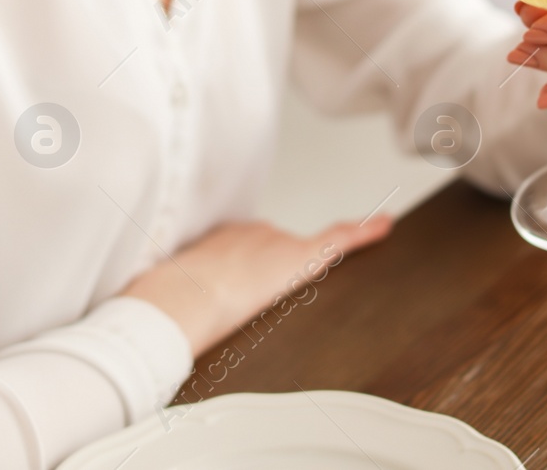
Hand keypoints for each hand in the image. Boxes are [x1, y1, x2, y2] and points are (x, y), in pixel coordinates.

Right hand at [119, 216, 391, 356]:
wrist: (179, 301)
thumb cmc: (167, 304)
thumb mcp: (168, 296)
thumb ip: (179, 297)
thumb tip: (162, 318)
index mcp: (218, 238)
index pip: (243, 247)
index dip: (243, 268)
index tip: (234, 280)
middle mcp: (249, 232)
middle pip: (273, 252)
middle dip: (266, 277)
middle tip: (245, 302)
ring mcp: (275, 241)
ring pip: (300, 254)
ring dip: (294, 273)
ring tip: (277, 291)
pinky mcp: (298, 256)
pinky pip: (340, 238)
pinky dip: (364, 232)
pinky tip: (385, 227)